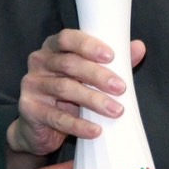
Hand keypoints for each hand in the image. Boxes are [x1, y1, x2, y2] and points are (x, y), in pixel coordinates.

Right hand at [6, 29, 147, 157]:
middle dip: (98, 75)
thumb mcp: (88, 77)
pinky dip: (78, 125)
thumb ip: (111, 62)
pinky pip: (56, 117)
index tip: (111, 56)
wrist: (38, 128)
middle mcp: (39, 62)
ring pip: (65, 89)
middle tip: (121, 88)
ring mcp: (31, 85)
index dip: (88, 45)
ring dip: (93, 100)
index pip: (67, 38)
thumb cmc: (68, 96)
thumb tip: (139, 47)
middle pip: (69, 64)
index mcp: (52, 47)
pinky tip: (96, 130)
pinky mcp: (29, 109)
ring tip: (116, 110)